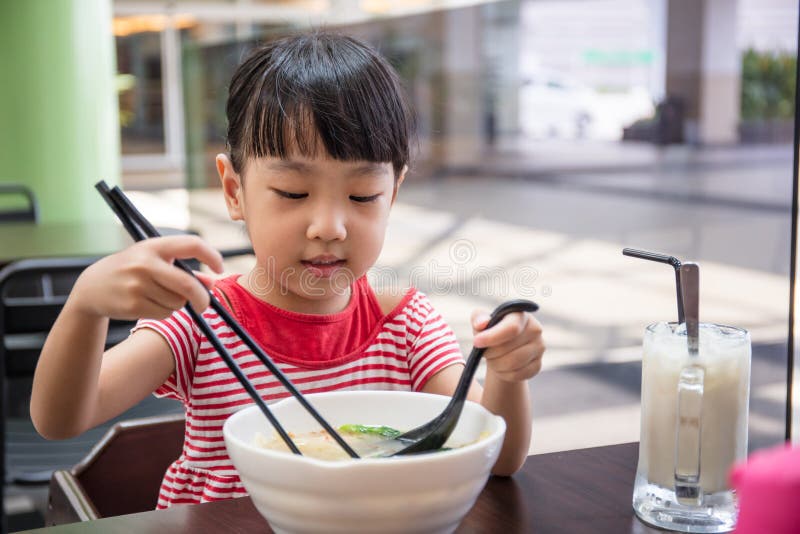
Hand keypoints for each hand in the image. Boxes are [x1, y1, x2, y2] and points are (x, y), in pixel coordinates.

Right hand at [70, 235, 224, 319]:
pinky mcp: (133, 304)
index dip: (211, 255)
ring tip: (159, 296)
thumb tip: (211, 283)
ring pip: (178, 302)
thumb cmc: (132, 270)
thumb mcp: (156, 262)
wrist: (93, 286)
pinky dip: (165, 312)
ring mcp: (137, 284)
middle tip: (205, 304)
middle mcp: (145, 263)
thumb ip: (185, 271)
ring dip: (177, 304)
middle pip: (188, 284)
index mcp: (154, 246)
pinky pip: (165, 313)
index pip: (191, 244)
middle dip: (202, 298)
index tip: (219, 267)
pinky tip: (149, 303)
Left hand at [471, 309, 544, 382]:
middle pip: (507, 348)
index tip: (476, 342)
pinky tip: (500, 367)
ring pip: (512, 364)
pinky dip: (503, 374)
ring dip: (495, 364)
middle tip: (483, 351)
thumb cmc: (491, 331)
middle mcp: (535, 329)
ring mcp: (539, 348)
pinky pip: (516, 375)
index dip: (492, 337)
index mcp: (521, 315)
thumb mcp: (482, 321)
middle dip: (489, 353)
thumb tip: (481, 324)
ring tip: (492, 359)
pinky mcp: (537, 365)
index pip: (511, 328)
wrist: (503, 348)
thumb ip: (478, 318)